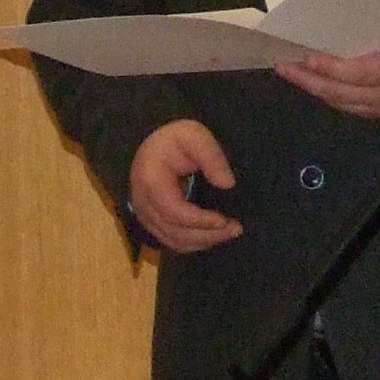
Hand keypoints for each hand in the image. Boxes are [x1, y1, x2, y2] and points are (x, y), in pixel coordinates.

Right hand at [128, 118, 242, 253]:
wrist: (153, 147)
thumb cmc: (174, 140)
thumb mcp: (194, 136)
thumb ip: (211, 156)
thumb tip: (227, 184)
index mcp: (150, 181)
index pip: (174, 211)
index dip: (200, 220)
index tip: (224, 220)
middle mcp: (143, 204)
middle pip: (176, 232)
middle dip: (208, 235)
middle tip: (236, 228)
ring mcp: (146, 217)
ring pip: (176, 241)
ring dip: (205, 241)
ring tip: (230, 232)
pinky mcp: (153, 224)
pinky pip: (173, 242)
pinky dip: (195, 243)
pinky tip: (214, 234)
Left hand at [277, 28, 379, 121]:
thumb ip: (375, 24)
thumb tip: (332, 18)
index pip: (366, 72)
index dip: (335, 68)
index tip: (309, 58)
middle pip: (351, 93)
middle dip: (314, 80)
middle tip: (285, 65)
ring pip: (350, 104)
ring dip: (318, 90)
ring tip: (292, 73)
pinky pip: (357, 109)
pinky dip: (334, 96)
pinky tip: (315, 84)